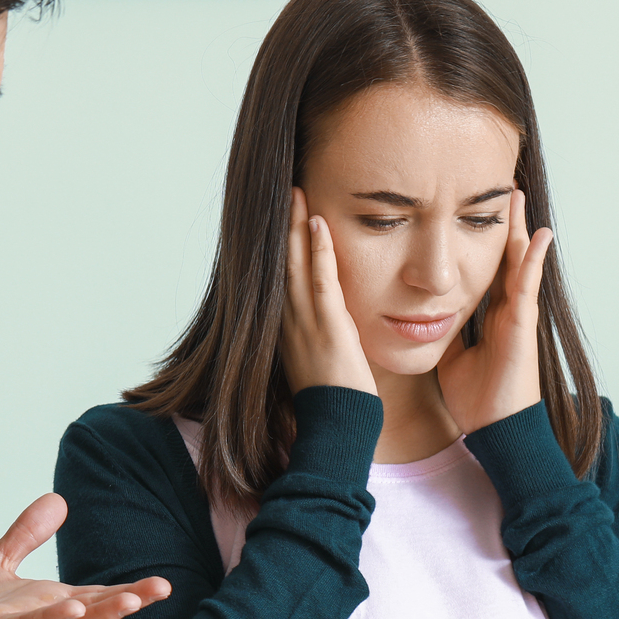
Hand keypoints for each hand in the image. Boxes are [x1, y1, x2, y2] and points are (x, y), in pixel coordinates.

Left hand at [0, 494, 170, 618]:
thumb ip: (27, 535)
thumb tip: (59, 500)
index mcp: (40, 605)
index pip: (93, 597)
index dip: (127, 592)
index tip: (163, 584)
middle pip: (89, 614)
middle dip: (125, 603)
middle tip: (162, 590)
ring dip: (95, 614)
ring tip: (128, 600)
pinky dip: (46, 618)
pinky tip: (70, 606)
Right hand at [280, 188, 375, 394]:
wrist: (337, 426)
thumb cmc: (335, 402)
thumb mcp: (321, 362)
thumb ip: (325, 337)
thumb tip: (334, 324)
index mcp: (287, 329)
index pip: (281, 278)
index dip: (282, 246)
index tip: (285, 217)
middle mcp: (289, 321)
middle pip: (282, 263)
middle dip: (283, 226)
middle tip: (285, 191)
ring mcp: (305, 323)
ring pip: (296, 265)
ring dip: (296, 227)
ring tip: (296, 192)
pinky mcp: (327, 327)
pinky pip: (320, 281)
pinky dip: (318, 251)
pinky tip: (318, 224)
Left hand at [436, 188, 551, 432]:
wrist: (495, 428)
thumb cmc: (477, 398)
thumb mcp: (452, 357)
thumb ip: (445, 334)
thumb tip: (423, 319)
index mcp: (489, 317)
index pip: (484, 270)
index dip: (477, 243)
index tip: (469, 215)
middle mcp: (506, 310)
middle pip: (503, 258)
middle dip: (500, 226)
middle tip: (501, 191)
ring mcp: (518, 315)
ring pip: (518, 263)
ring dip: (519, 230)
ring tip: (517, 197)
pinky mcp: (523, 325)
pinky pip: (528, 285)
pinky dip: (534, 259)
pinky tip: (540, 234)